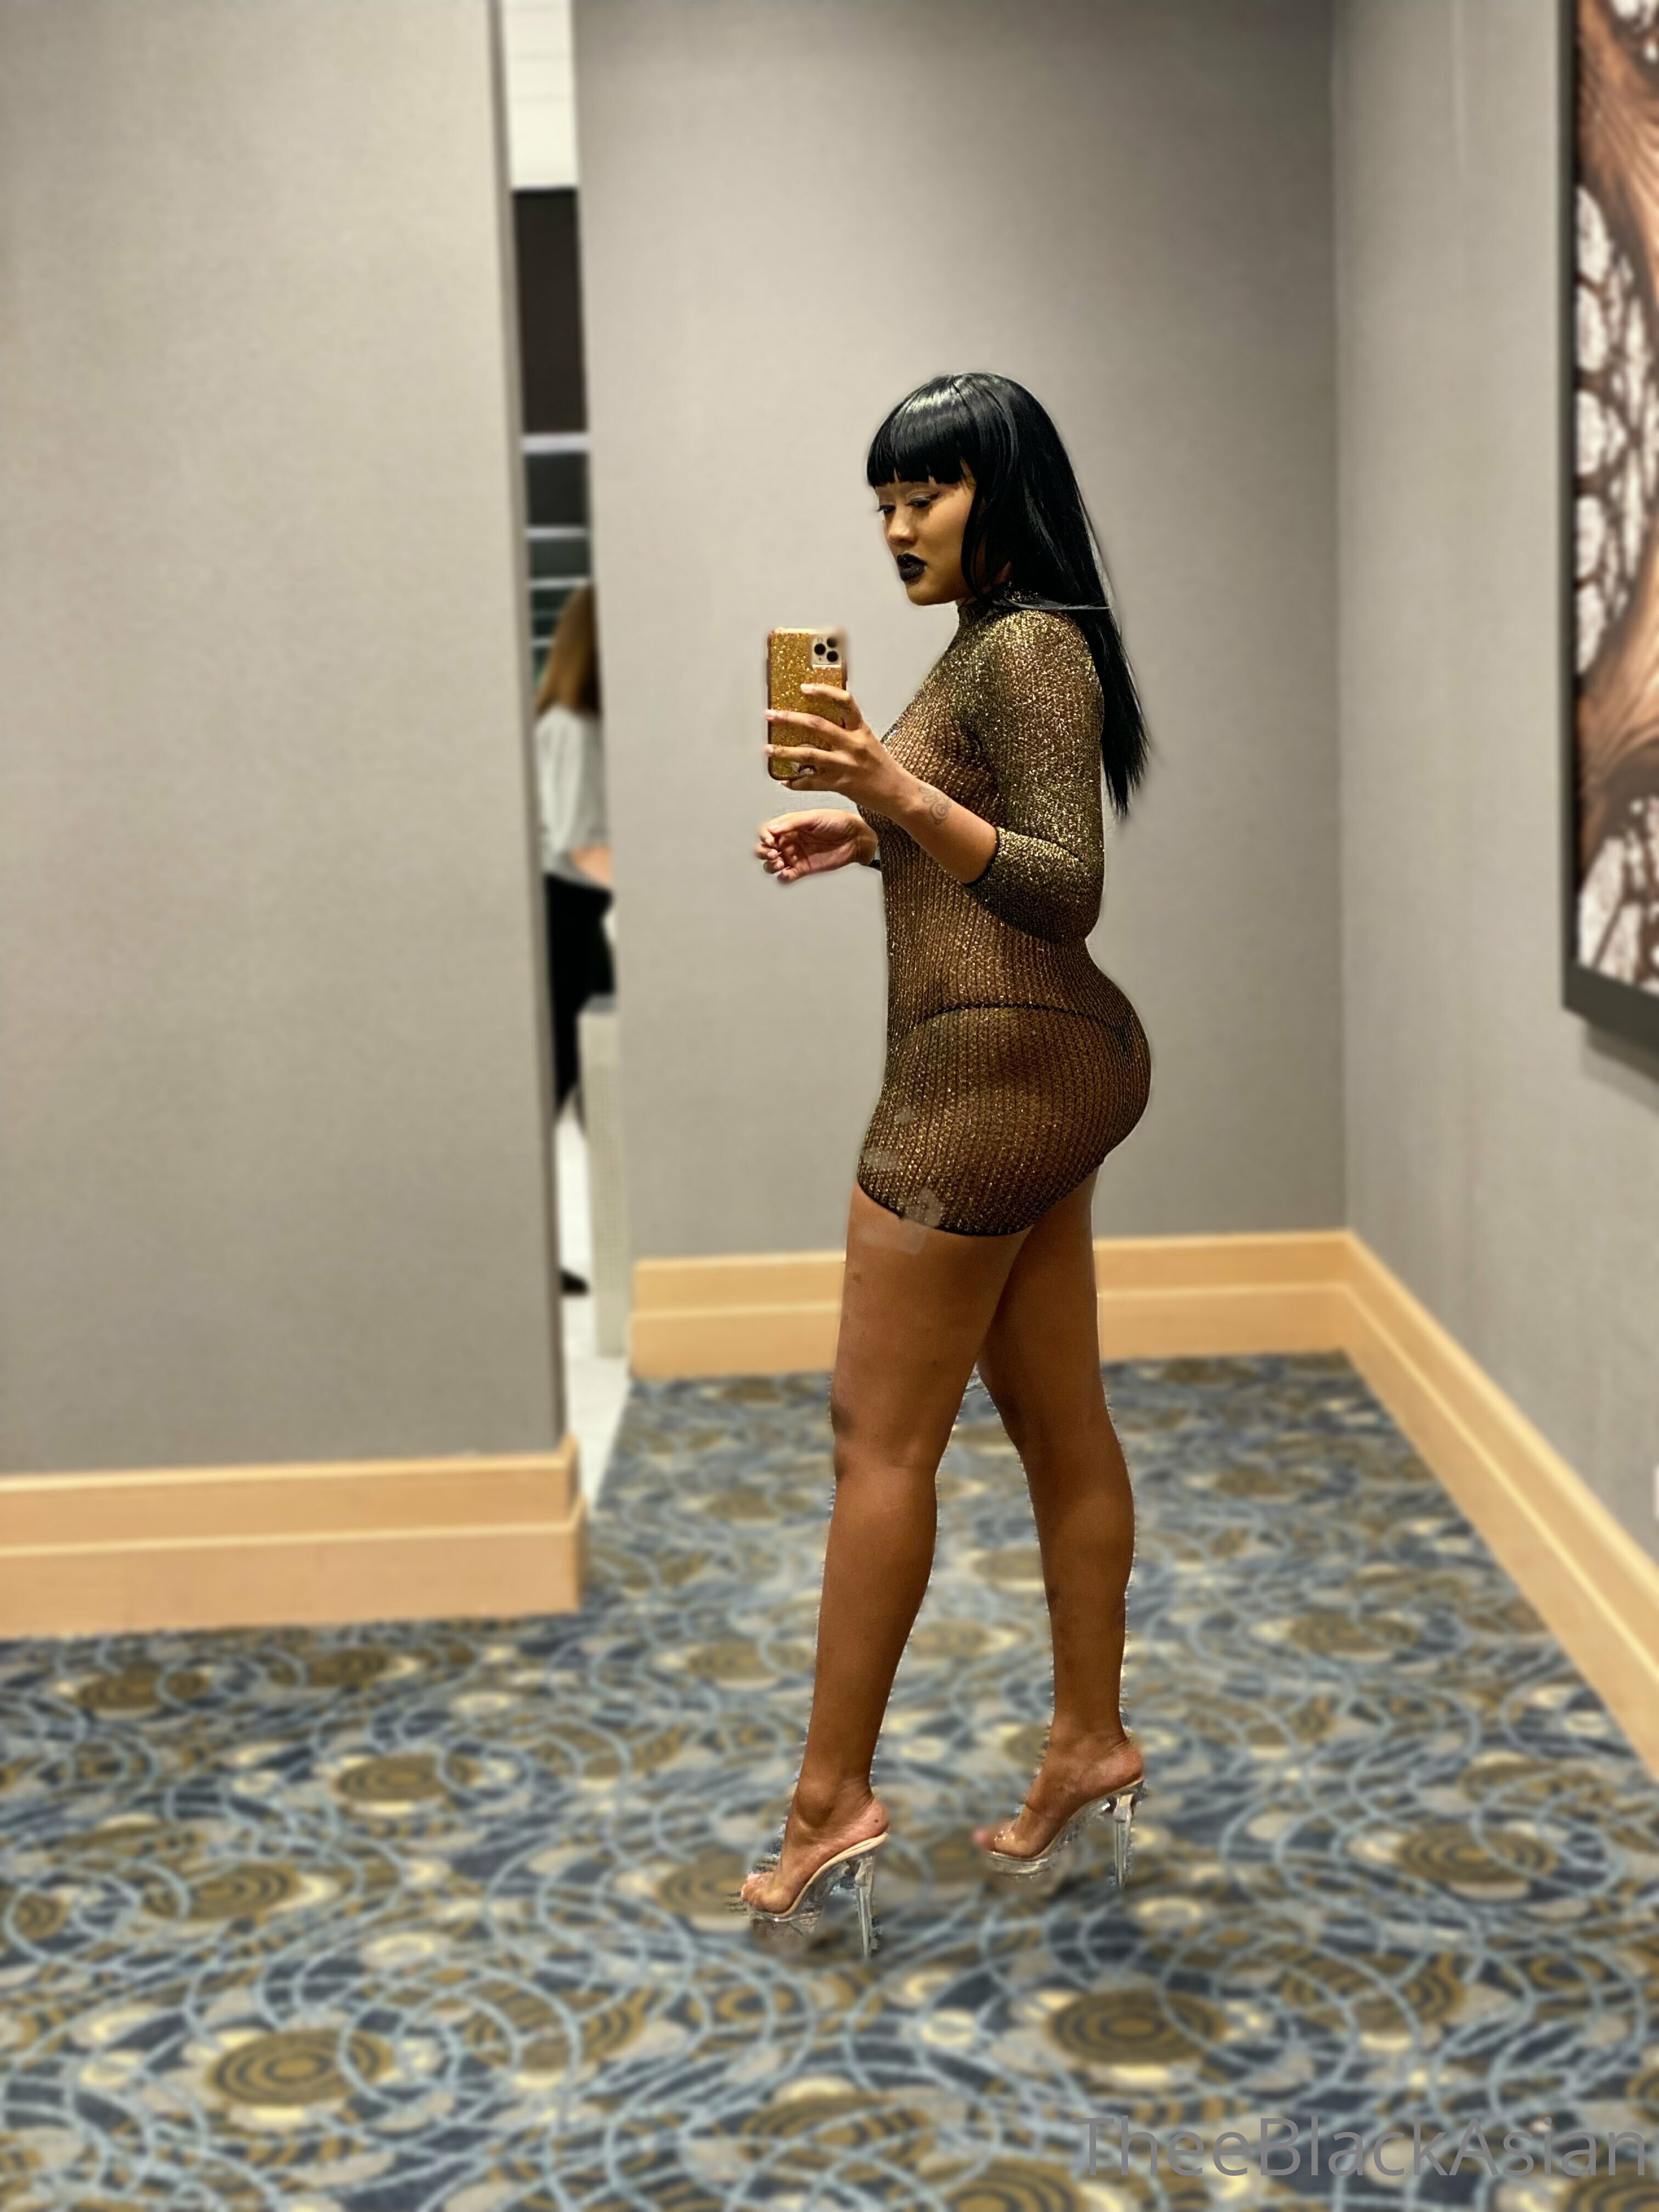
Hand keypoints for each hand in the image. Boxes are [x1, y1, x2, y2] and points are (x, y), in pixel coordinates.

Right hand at [755, 808, 874, 883]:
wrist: (855, 838)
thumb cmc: (837, 822)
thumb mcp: (813, 817)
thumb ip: (791, 823)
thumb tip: (771, 829)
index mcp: (789, 826)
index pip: (767, 831)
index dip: (764, 837)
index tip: (771, 840)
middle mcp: (789, 841)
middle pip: (764, 849)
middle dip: (763, 852)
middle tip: (773, 853)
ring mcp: (795, 856)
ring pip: (771, 864)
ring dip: (770, 865)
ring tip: (780, 863)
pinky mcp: (802, 870)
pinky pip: (786, 877)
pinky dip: (782, 877)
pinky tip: (787, 874)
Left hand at [764, 684, 903, 810]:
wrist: (898, 793)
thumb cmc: (882, 768)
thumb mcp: (869, 741)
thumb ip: (849, 730)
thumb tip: (823, 720)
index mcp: (860, 730)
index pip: (843, 701)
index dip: (823, 691)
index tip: (804, 688)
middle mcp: (852, 745)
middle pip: (817, 725)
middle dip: (790, 718)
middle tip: (772, 714)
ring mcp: (845, 765)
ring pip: (808, 754)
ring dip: (784, 751)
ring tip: (768, 748)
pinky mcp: (840, 785)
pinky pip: (811, 782)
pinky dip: (795, 782)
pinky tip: (784, 780)